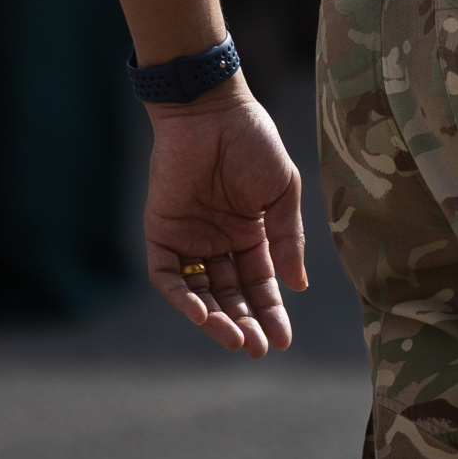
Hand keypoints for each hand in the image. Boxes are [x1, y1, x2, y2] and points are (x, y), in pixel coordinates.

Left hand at [142, 85, 308, 355]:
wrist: (211, 110)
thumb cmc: (253, 142)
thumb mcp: (282, 191)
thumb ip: (287, 237)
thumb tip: (296, 286)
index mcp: (251, 233)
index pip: (260, 283)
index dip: (271, 312)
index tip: (283, 339)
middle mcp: (219, 243)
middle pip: (231, 295)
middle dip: (246, 323)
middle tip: (259, 348)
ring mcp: (189, 240)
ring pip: (200, 294)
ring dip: (217, 319)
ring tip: (236, 338)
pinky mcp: (161, 233)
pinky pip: (169, 275)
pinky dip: (182, 297)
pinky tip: (201, 314)